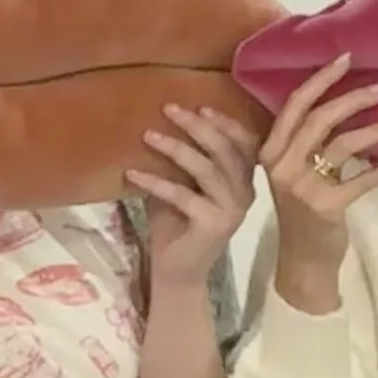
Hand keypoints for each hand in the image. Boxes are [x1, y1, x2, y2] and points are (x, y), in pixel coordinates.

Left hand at [130, 106, 258, 296]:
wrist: (178, 271)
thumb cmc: (178, 225)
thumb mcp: (183, 184)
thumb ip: (183, 160)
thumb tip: (159, 121)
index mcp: (244, 181)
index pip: (245, 144)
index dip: (226, 123)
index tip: (200, 106)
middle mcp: (245, 193)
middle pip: (227, 150)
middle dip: (198, 126)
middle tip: (169, 109)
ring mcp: (232, 210)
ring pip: (208, 169)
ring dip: (176, 148)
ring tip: (149, 135)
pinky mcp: (213, 225)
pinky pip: (183, 195)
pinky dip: (156, 182)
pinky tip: (132, 174)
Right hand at [257, 57, 377, 312]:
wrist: (302, 262)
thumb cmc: (303, 213)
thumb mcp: (293, 173)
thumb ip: (306, 142)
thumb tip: (342, 105)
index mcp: (272, 150)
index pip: (294, 105)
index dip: (321, 79)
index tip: (347, 58)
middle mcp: (282, 164)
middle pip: (319, 118)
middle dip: (353, 98)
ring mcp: (303, 187)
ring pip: (342, 144)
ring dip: (376, 130)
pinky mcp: (326, 208)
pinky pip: (361, 180)